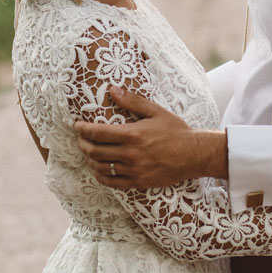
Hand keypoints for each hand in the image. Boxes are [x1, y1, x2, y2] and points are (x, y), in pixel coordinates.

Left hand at [74, 86, 226, 189]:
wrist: (194, 154)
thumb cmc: (175, 130)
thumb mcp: (155, 111)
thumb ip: (132, 101)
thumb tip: (112, 89)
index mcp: (133, 135)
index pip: (98, 133)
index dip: (83, 130)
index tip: (77, 126)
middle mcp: (131, 154)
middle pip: (95, 152)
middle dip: (83, 144)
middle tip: (81, 139)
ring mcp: (134, 171)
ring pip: (101, 168)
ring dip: (91, 160)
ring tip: (89, 153)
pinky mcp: (138, 182)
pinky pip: (113, 183)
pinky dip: (102, 177)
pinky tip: (99, 171)